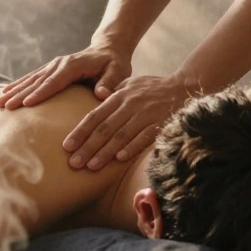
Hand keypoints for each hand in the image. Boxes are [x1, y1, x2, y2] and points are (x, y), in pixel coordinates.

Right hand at [0, 43, 132, 109]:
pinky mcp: (49, 69)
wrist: (108, 50)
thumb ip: (110, 83)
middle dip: (20, 94)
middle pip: (37, 81)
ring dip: (14, 90)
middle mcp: (59, 64)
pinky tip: (5, 92)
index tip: (27, 103)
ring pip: (30, 79)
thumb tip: (102, 94)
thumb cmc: (115, 64)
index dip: (41, 92)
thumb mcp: (119, 72)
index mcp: (74, 65)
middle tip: (5, 107)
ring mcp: (52, 65)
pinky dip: (17, 85)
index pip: (55, 81)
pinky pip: (31, 78)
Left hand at [64, 74, 193, 170]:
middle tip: (73, 163)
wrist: (184, 86)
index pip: (95, 116)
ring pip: (121, 135)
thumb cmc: (152, 88)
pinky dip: (132, 147)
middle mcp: (130, 105)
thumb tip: (93, 105)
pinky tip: (119, 159)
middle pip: (104, 129)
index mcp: (119, 96)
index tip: (66, 146)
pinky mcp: (161, 122)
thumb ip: (112, 95)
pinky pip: (144, 137)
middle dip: (87, 147)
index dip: (80, 132)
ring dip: (105, 152)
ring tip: (91, 166)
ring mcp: (146, 114)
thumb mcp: (129, 84)